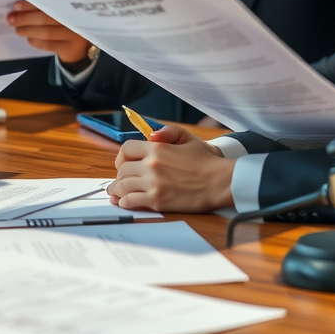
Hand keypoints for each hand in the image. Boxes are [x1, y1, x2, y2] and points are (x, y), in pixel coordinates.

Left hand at [6, 0, 89, 63]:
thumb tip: (19, 7)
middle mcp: (74, 18)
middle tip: (10, 19)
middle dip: (25, 18)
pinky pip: (49, 44)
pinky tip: (29, 39)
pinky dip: (36, 42)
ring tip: (17, 30)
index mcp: (70, 4)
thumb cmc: (67, 24)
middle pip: (45, 17)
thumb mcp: (60, 12)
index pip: (47, 1)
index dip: (30, 4)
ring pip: (46, 32)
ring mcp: (74, 34)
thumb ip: (46, 6)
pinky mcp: (70, 48)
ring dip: (28, 30)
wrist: (81, 47)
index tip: (16, 5)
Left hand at [108, 123, 234, 212]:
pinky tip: (124, 202)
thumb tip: (150, 135)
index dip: (121, 157)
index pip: (126, 149)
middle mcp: (151, 165)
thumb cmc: (205, 160)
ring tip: (115, 193)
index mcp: (156, 148)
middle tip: (119, 181)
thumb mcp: (187, 137)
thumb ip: (167, 131)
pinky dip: (125, 202)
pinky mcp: (158, 201)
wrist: (220, 181)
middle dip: (119, 175)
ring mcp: (153, 184)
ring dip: (117, 190)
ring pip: (123, 186)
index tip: (122, 163)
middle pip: (122, 170)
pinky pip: (132, 201)